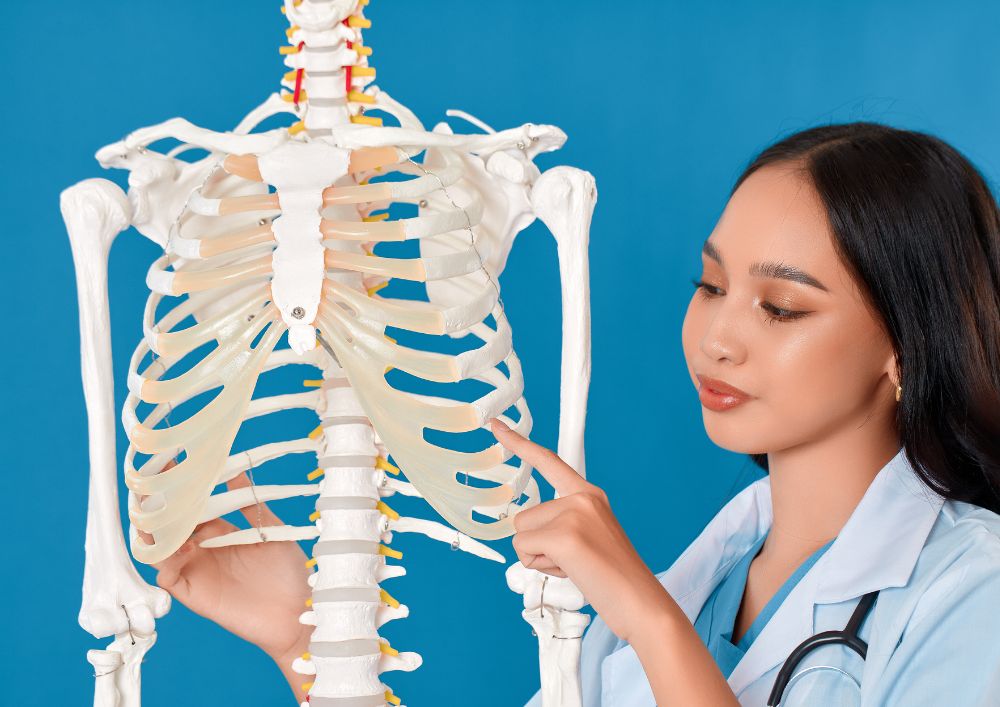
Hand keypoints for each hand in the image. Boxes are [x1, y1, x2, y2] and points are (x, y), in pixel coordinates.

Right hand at [136, 465, 312, 669]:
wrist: (298, 612)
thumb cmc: (288, 573)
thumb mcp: (271, 530)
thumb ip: (250, 504)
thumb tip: (237, 470)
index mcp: (218, 532)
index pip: (190, 505)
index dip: (178, 486)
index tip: (169, 459)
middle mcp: (202, 550)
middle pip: (168, 525)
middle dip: (156, 503)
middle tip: (151, 480)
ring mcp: (197, 572)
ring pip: (159, 549)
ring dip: (153, 530)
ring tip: (155, 511)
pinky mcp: (195, 595)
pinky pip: (167, 578)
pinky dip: (165, 561)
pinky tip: (180, 547)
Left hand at [489, 419, 676, 643]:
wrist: (640, 601)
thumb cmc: (612, 577)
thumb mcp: (589, 537)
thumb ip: (561, 523)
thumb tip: (523, 533)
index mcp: (589, 494)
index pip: (548, 462)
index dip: (519, 444)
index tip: (496, 427)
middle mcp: (582, 497)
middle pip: (525, 516)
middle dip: (539, 544)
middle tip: (574, 560)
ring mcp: (573, 514)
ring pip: (521, 533)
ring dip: (539, 557)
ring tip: (573, 566)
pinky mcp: (564, 535)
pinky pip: (524, 550)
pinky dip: (540, 566)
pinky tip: (570, 571)